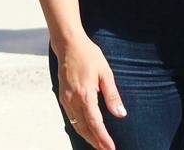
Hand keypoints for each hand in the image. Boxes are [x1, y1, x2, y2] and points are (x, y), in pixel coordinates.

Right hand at [54, 34, 125, 149]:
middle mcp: (73, 100)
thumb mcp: (105, 73)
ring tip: (99, 145)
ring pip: (76, 125)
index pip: (95, 123)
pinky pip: (71, 118)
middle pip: (84, 129)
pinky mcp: (63, 97)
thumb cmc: (89, 55)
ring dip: (87, 137)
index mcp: (85, 94)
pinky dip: (80, 128)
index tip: (111, 148)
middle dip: (96, 142)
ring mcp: (66, 99)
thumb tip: (120, 114)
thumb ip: (112, 95)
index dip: (103, 138)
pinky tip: (87, 131)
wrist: (68, 44)